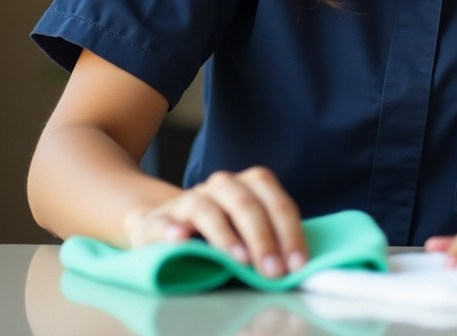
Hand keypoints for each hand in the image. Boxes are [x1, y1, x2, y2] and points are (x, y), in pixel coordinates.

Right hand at [124, 166, 306, 277]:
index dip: (290, 233)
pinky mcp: (158, 220)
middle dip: (263, 239)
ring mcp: (188, 200)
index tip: (298, 265)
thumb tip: (297, 266)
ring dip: (225, 236)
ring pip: (207, 209)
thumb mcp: (249, 229)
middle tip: (273, 271)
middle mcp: (221, 185)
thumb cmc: (220, 230)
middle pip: (246, 204)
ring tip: (239, 261)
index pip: (277, 203)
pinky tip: (180, 240)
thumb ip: (272, 240)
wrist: (166, 226)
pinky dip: (172, 231)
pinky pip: (164, 223)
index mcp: (250, 185)